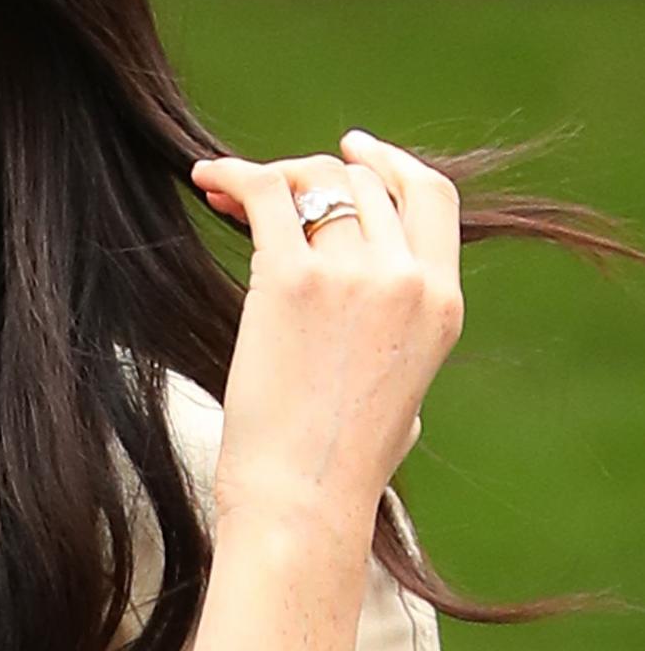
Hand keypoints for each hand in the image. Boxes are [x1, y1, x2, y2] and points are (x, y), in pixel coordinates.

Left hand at [190, 129, 462, 538]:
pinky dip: (233, 175)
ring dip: (271, 177)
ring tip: (229, 194)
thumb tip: (374, 323)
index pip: (430, 196)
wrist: (304, 499)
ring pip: (314, 181)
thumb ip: (401, 340)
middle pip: (363, 181)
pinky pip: (264, 193)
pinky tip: (208, 181)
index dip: (388, 164)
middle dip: (312, 174)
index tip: (349, 151)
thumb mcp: (405, 394)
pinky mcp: (291, 281)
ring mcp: (353, 275)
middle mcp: (407, 278)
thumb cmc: (339, 464)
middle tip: (268, 186)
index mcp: (443, 303)